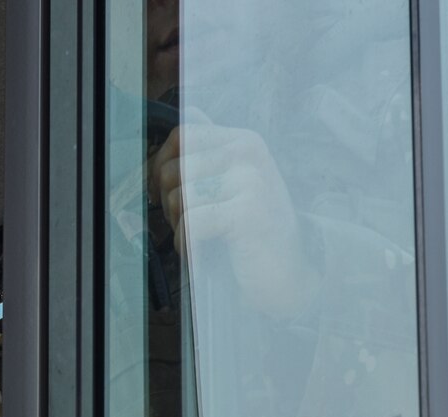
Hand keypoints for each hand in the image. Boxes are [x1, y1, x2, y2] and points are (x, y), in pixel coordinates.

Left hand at [150, 121, 318, 321]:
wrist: (288, 275)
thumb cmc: (254, 234)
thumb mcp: (235, 182)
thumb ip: (213, 149)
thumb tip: (191, 110)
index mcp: (243, 141)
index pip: (182, 135)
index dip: (160, 166)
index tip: (159, 194)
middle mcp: (248, 153)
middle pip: (175, 167)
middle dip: (166, 201)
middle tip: (182, 224)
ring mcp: (249, 180)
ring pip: (180, 195)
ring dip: (177, 225)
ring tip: (195, 239)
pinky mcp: (246, 212)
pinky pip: (191, 221)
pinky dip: (185, 244)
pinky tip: (198, 252)